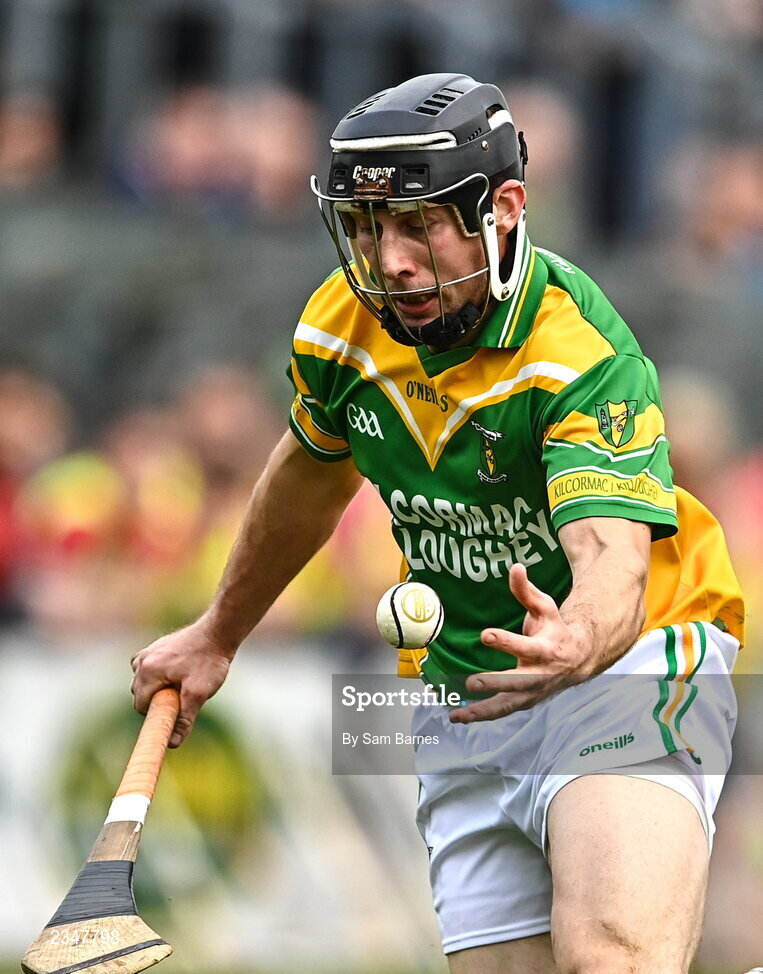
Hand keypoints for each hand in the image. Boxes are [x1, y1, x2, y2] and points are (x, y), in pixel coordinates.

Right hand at [130, 616, 234, 746]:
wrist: (219, 633)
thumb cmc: (209, 662)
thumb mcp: (199, 693)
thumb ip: (184, 719)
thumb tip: (172, 743)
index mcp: (148, 671)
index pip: (141, 706)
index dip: (158, 714)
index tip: (175, 712)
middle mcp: (143, 660)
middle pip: (140, 694)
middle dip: (158, 700)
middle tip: (184, 695)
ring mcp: (148, 652)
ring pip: (143, 681)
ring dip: (158, 687)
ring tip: (184, 682)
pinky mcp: (156, 647)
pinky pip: (148, 668)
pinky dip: (159, 675)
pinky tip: (178, 673)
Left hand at [449, 564, 586, 723]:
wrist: (578, 659)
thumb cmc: (555, 629)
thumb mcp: (545, 607)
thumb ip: (526, 590)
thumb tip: (515, 566)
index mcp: (546, 649)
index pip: (525, 647)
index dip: (506, 641)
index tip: (485, 634)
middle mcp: (540, 675)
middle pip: (516, 682)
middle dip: (494, 683)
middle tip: (471, 682)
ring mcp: (532, 692)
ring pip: (507, 704)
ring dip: (482, 711)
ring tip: (457, 714)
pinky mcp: (524, 701)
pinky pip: (502, 711)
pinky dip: (481, 716)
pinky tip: (459, 716)